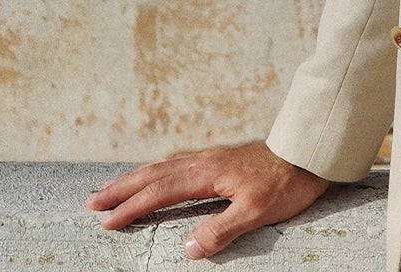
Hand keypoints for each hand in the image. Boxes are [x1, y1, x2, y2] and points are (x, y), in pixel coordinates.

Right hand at [86, 139, 330, 259]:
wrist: (309, 152)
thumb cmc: (287, 182)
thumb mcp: (257, 211)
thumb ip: (222, 229)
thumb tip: (189, 249)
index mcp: (206, 173)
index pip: (160, 192)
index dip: (132, 207)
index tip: (107, 221)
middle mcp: (203, 161)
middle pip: (152, 174)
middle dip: (121, 189)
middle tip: (91, 202)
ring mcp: (210, 157)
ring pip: (162, 166)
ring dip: (134, 178)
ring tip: (111, 188)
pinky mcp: (220, 158)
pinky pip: (177, 162)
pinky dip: (156, 170)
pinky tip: (155, 175)